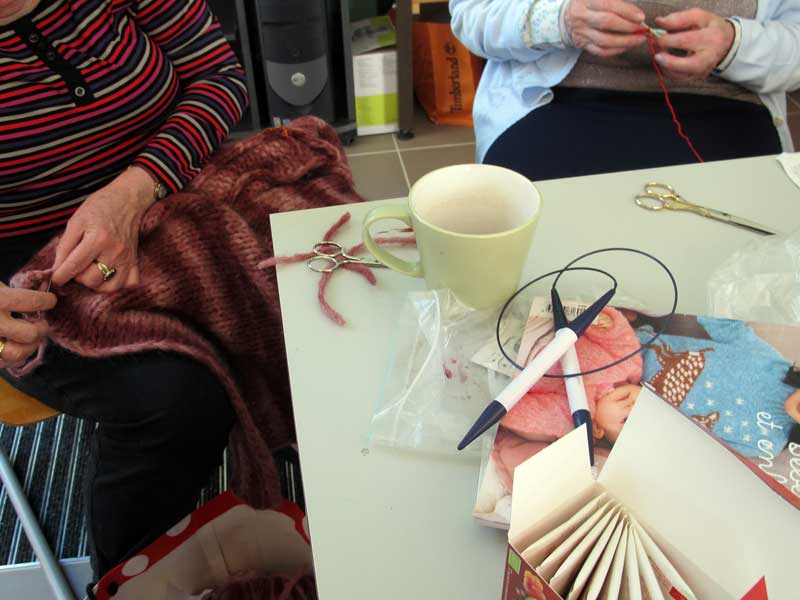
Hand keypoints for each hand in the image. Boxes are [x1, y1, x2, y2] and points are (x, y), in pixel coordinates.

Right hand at [0, 283, 55, 367]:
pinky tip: (15, 344)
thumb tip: (44, 285)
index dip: (47, 300)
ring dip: (29, 345)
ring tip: (27, 335)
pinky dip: (15, 356)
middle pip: (30, 333)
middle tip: (40, 322)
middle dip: (40, 328)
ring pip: (17, 353)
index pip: (33, 301)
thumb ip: (16, 290)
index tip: (49, 300)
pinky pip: (6, 363)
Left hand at [52, 166, 156, 291]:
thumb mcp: (76, 221)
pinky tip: (109, 275)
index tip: (56, 279)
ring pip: (110, 286)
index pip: (74, 266)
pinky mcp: (135, 260)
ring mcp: (127, 258)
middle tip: (76, 266)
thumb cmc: (100, 207)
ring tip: (90, 272)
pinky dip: (118, 284)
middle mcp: (114, 252)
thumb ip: (65, 245)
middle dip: (78, 277)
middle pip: (91, 280)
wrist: (127, 199)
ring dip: (96, 284)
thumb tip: (57, 267)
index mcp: (97, 239)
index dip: (61, 276)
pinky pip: (130, 283)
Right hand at [564, 0, 646, 56]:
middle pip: (607, 23)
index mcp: (586, 0)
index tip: (640, 16)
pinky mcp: (583, 44)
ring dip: (625, 42)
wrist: (567, 16)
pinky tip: (626, 47)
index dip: (626, 11)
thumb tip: (634, 9)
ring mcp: (582, 32)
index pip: (608, 5)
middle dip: (628, 26)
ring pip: (604, 41)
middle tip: (642, 28)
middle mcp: (582, 16)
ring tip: (639, 39)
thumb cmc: (588, 2)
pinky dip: (615, 50)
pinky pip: (600, 51)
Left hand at [654, 9, 734, 81]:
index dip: (667, 40)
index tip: (657, 37)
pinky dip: (668, 71)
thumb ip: (679, 18)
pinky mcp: (697, 77)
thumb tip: (659, 22)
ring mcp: (703, 70)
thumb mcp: (698, 17)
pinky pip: (678, 79)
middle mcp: (709, 57)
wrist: (724, 42)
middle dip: (667, 61)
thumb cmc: (709, 28)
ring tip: (660, 55)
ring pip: (680, 75)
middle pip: (686, 65)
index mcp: (712, 38)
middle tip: (657, 53)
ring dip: (665, 66)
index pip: (686, 41)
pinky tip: (665, 61)